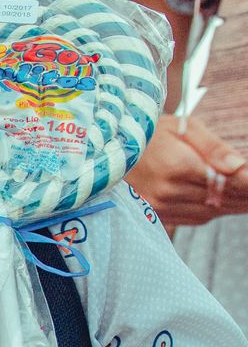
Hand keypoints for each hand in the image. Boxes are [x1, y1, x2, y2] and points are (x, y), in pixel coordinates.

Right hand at [124, 115, 247, 226]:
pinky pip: (196, 218)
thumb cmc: (151, 133)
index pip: (227, 181)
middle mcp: (168, 191)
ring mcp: (161, 206)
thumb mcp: (184, 128)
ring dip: (233, 206)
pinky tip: (224, 201)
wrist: (113, 150)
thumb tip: (239, 166)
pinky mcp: (157, 214)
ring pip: (211, 212)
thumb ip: (214, 147)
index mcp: (178, 166)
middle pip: (221, 199)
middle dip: (245, 196)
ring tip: (247, 198)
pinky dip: (213, 211)